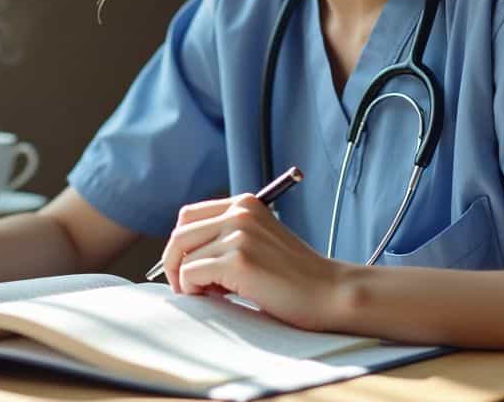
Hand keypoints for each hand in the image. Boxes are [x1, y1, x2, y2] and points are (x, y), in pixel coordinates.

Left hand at [160, 194, 347, 330]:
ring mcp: (239, 235)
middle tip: (187, 288)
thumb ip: (228, 236)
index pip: (188, 216)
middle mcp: (240, 213)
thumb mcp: (259, 241)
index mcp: (245, 204)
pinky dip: (194, 291)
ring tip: (214, 294)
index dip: (181, 245)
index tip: (188, 268)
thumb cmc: (295, 276)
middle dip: (174, 263)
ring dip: (188, 281)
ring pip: (183, 257)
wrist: (330, 294)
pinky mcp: (238, 261)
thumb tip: (181, 254)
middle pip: (179, 233)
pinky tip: (220, 298)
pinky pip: (191, 275)